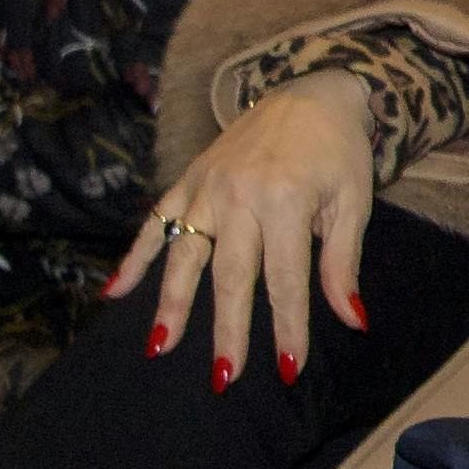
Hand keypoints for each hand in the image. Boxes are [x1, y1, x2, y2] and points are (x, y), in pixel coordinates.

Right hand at [109, 70, 374, 386]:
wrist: (313, 91)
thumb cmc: (338, 152)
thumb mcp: (353, 203)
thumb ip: (342, 263)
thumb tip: (352, 320)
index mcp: (286, 200)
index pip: (285, 279)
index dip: (288, 326)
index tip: (288, 368)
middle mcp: (239, 195)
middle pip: (230, 276)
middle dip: (227, 330)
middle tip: (224, 377)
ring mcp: (207, 187)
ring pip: (184, 255)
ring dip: (171, 303)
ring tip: (161, 347)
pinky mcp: (188, 180)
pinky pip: (155, 223)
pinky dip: (134, 258)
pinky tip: (115, 293)